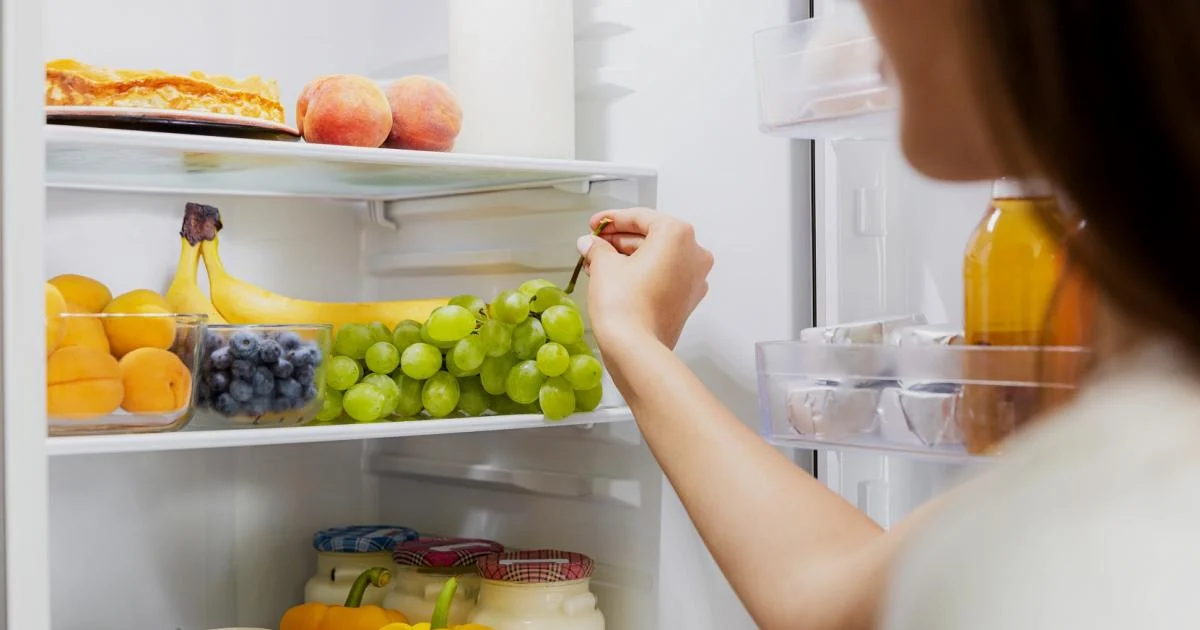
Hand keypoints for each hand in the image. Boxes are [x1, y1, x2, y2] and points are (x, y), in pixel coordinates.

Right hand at [576, 207, 713, 351]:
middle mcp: (694, 253)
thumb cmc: (624, 304)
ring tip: (598, 263)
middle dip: (619, 241)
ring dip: (628, 257)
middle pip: (652, 237)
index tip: (595, 224)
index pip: (641, 218)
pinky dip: (642, 274)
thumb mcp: (604, 265)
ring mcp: (694, 279)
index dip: (612, 219)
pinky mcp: (687, 300)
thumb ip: (598, 247)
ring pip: (657, 258)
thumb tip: (590, 244)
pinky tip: (615, 278)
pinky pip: (663, 276)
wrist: (635, 348)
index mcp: (677, 235)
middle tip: (594, 244)